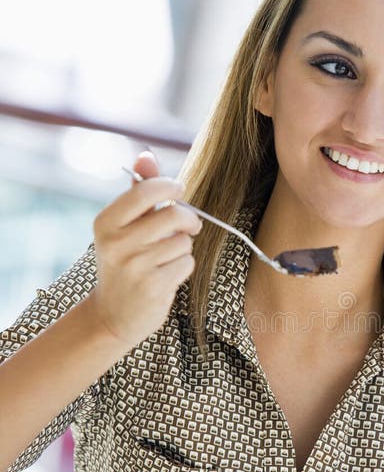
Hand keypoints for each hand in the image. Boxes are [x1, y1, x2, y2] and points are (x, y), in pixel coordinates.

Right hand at [87, 151, 201, 349]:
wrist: (112, 314)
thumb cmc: (123, 262)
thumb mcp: (121, 228)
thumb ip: (137, 192)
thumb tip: (146, 156)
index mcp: (106, 223)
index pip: (144, 192)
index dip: (169, 187)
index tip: (178, 190)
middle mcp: (116, 244)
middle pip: (172, 215)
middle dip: (188, 218)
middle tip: (190, 225)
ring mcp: (134, 267)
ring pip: (182, 241)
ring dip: (183, 247)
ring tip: (167, 257)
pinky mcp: (153, 287)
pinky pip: (186, 263)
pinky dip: (184, 267)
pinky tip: (167, 274)